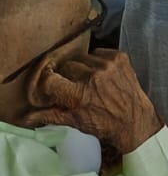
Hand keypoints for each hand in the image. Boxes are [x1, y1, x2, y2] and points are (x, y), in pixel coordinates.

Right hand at [27, 48, 161, 156]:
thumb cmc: (103, 123)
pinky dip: (97, 61)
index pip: (51, 79)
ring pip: (82, 58)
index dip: (47, 80)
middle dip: (67, 75)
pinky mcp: (119, 56)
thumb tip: (24, 118)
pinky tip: (101, 74)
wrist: (134, 119)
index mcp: (79, 95)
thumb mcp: (74, 121)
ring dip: (82, 67)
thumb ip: (49, 115)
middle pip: (66, 66)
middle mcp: (93, 76)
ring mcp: (107, 64)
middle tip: (74, 86)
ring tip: (90, 80)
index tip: (49, 83)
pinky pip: (98, 52)